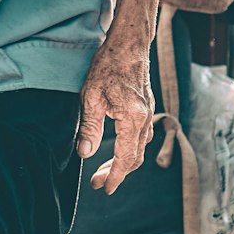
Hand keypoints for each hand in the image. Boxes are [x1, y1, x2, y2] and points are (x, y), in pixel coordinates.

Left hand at [76, 36, 153, 194]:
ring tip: (105, 171)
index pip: (125, 159)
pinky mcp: (146, 108)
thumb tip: (85, 154)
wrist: (129, 44)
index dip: (114, 177)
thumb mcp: (91, 97)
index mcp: (133, 119)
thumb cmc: (109, 66)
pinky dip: (131, 149)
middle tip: (98, 183)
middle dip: (117, 174)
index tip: (103, 189)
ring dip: (124, 163)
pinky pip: (142, 137)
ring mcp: (148, 114)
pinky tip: (119, 149)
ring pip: (139, 148)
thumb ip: (90, 128)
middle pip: (135, 158)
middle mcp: (145, 120)